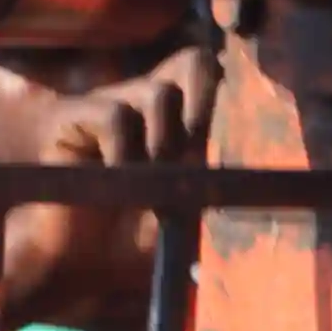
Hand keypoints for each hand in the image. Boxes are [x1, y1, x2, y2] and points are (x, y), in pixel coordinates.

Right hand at [0, 42, 214, 328]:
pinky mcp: (69, 119)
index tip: (224, 131)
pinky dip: (125, 150)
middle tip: (191, 163)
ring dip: (166, 142)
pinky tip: (117, 180)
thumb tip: (261, 176)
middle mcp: (142, 104)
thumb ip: (219, 183)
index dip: (222, 86)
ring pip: (159, 92)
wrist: (80, 265)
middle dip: (203, 112)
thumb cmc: (136, 241)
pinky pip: (114, 115)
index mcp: (176, 120)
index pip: (204, 68)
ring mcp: (106, 106)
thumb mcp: (190, 212)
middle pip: (192, 65)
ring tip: (151, 184)